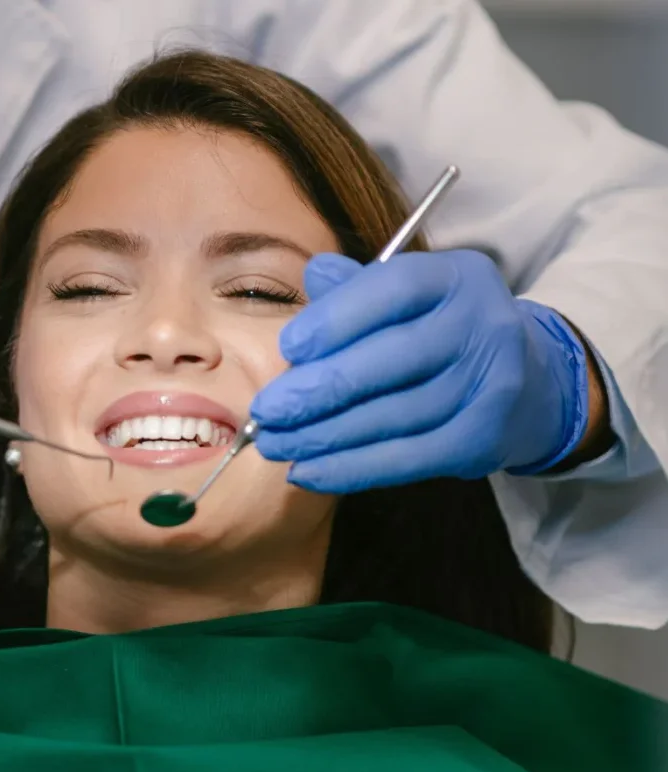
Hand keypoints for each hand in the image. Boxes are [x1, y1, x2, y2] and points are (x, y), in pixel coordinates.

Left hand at [250, 250, 589, 493]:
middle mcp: (482, 326)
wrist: (527, 383)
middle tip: (266, 412)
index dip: (337, 319)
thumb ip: (359, 289)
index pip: (394, 291)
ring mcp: (489, 385)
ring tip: (276, 444)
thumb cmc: (440, 332)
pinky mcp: (482, 440)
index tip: (288, 347)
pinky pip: (406, 459)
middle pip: (391, 360)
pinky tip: (307, 471)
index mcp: (456, 277)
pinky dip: (351, 469)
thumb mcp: (408, 297)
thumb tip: (314, 276)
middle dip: (319, 389)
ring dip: (325, 436)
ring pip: (394, 416)